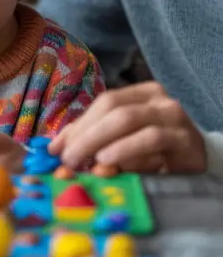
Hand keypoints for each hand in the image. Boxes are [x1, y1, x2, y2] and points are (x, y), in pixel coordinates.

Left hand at [49, 82, 206, 173]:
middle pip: (113, 108)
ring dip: (101, 140)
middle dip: (86, 134)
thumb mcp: (125, 141)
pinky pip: (152, 139)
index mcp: (142, 94)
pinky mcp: (184, 140)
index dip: (78, 124)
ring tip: (85, 161)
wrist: (202, 163)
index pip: (105, 102)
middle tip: (67, 159)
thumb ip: (94, 139)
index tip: (56, 148)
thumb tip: (55, 147)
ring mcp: (173, 117)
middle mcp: (159, 100)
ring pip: (129, 119)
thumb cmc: (158, 152)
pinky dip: (126, 149)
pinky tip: (110, 161)